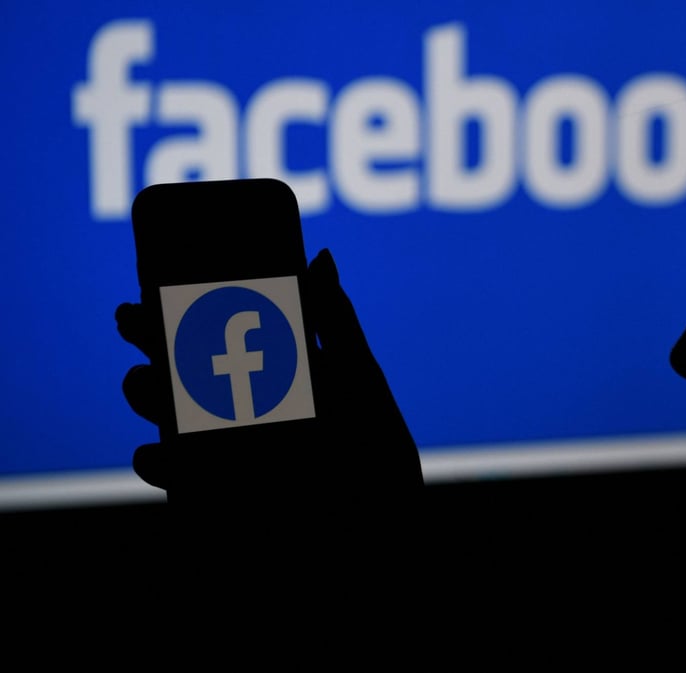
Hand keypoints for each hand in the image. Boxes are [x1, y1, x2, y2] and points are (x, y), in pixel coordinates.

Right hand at [116, 248, 422, 524]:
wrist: (385, 521)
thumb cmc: (377, 448)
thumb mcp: (360, 380)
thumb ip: (334, 320)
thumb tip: (321, 254)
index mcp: (268, 375)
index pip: (212, 333)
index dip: (180, 307)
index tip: (155, 280)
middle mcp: (239, 410)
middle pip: (179, 368)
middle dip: (150, 343)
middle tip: (134, 318)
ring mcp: (226, 453)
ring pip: (167, 416)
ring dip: (145, 394)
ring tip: (145, 379)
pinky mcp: (219, 497)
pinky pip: (176, 477)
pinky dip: (159, 464)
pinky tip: (154, 451)